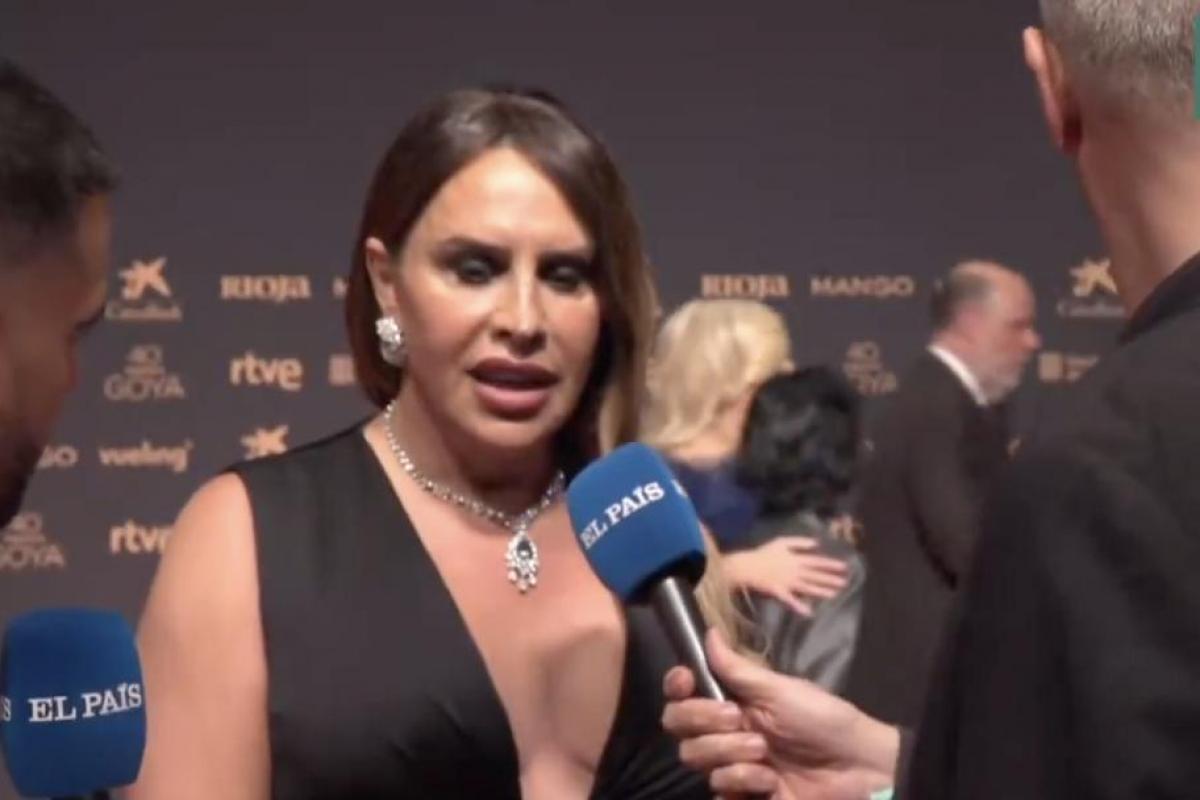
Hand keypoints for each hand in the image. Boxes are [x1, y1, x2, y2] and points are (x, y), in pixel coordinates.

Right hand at [662, 629, 897, 799]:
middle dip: (705, 720)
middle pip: (678, 725)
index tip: (686, 680)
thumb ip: (737, 668)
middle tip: (738, 720)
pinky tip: (769, 783)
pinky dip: (743, 783)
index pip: (683, 692)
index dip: (677, 686)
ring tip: (765, 754)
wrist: (856, 769)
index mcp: (732, 700)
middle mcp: (724, 731)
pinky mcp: (741, 795)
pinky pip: (718, 789)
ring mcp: (731, 764)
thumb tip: (708, 631)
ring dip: (730, 753)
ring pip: (696, 757)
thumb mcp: (779, 690)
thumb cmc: (821, 719)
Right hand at [724, 537, 847, 615]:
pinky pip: (791, 601)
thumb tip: (815, 544)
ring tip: (834, 594)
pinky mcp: (780, 592)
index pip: (817, 562)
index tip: (844, 567)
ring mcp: (788, 583)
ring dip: (821, 591)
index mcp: (795, 559)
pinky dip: (799, 607)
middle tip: (844, 582)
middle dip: (830, 579)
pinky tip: (809, 613)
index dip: (830, 564)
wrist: (747, 566)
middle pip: (815, 576)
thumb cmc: (764, 553)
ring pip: (808, 588)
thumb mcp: (781, 542)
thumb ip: (799, 542)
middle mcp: (794, 572)